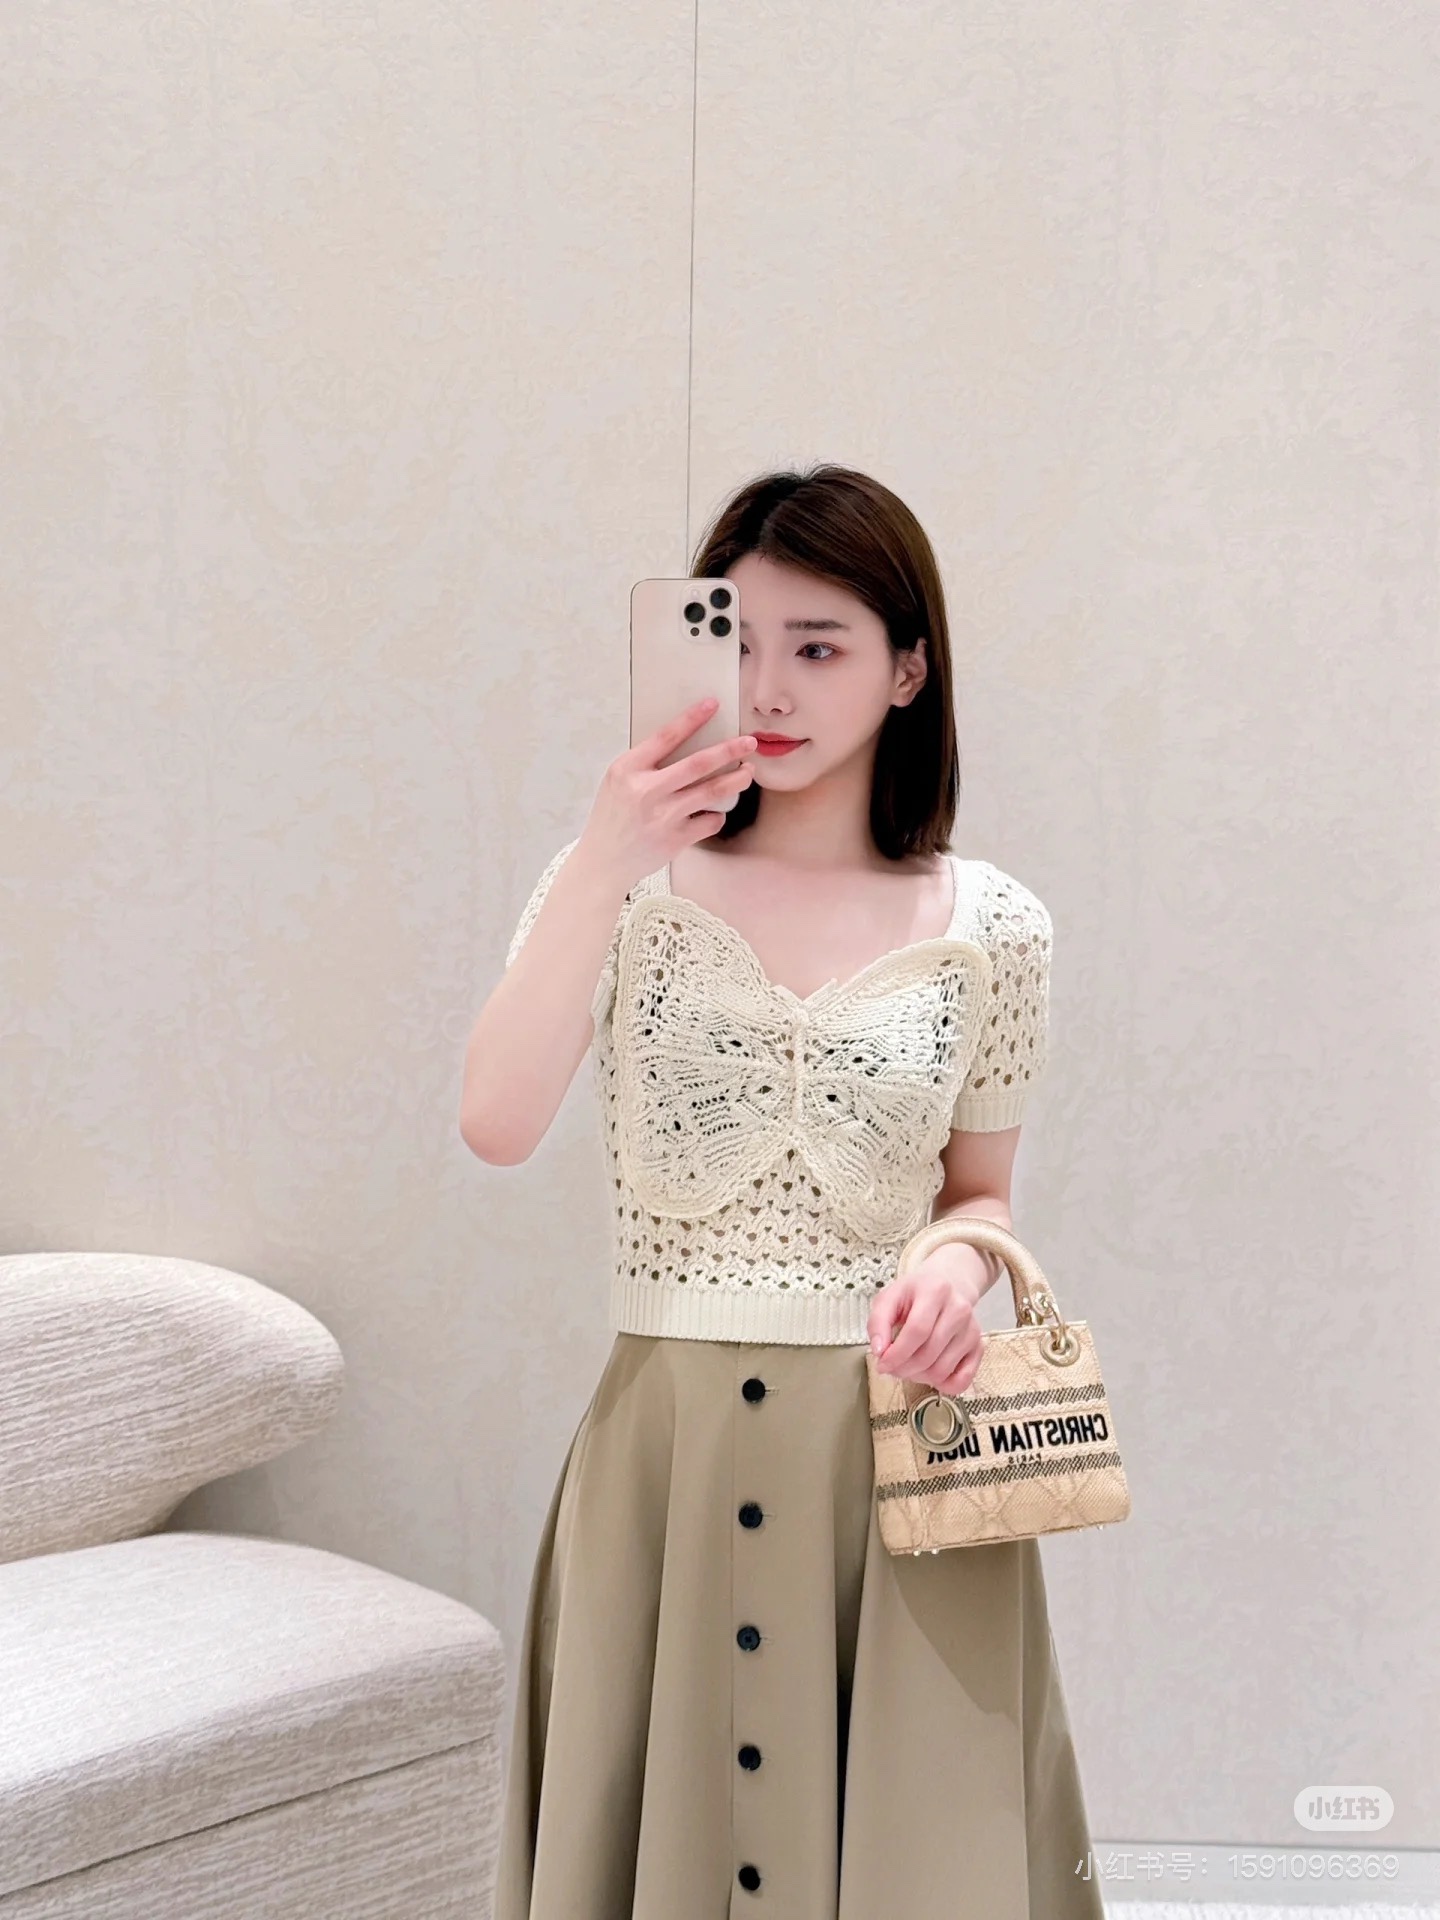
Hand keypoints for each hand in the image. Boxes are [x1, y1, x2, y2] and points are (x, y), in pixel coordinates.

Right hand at [577, 694, 757, 890]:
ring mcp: (663, 817)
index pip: (666, 736)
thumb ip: (645, 763)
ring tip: (748, 771)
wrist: (604, 861)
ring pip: (712, 792)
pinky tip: (715, 811)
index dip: (692, 718)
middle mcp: (646, 791)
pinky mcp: (675, 840)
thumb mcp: (618, 780)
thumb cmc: (613, 816)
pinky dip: (717, 814)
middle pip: (698, 764)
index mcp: (628, 769)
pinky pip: (710, 820)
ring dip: (736, 780)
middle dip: (729, 749)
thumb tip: (687, 741)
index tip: (713, 704)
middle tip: (750, 742)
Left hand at [866, 1244, 991, 1396]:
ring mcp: (972, 1329)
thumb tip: (880, 1351)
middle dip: (904, 1369)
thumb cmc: (915, 1294)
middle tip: (892, 1368)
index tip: (882, 1364)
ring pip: (942, 1370)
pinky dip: (943, 1386)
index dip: (897, 1354)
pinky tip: (929, 1375)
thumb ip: (878, 1322)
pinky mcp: (979, 1346)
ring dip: (919, 1377)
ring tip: (907, 1367)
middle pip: (928, 1354)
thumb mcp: (889, 1298)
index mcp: (936, 1291)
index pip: (917, 1331)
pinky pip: (963, 1380)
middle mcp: (959, 1309)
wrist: (949, 1284)